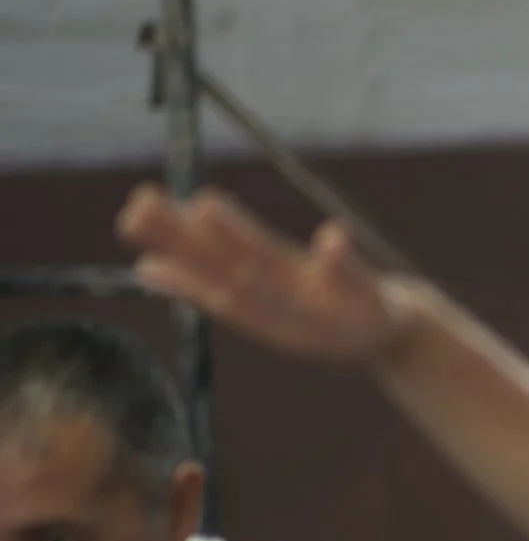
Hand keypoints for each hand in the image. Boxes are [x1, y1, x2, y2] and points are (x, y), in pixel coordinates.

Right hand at [116, 185, 416, 363]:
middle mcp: (281, 304)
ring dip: (240, 242)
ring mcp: (322, 305)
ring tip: (206, 205)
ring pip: (274, 272)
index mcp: (254, 300)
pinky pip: (353, 278)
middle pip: (225, 268)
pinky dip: (340, 260)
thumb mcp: (260, 303)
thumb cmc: (316, 313)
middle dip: (186, 241)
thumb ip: (206, 285)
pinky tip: (330, 234)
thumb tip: (145, 268)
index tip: (130, 217)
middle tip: (141, 205)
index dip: (169, 249)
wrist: (386, 336)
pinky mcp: (366, 300)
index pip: (205, 272)